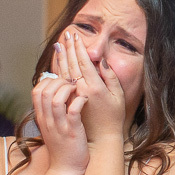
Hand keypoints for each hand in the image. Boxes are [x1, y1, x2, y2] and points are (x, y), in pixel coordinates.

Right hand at [34, 43, 87, 174]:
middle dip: (59, 81)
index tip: (61, 80)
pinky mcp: (72, 132)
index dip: (48, 80)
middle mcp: (48, 120)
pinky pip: (72, 111)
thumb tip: (56, 91)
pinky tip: (85, 99)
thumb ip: (51, 110)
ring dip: (68, 89)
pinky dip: (79, 101)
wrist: (66, 169)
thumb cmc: (63, 146)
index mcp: (42, 117)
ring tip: (78, 89)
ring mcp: (59, 126)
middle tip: (72, 82)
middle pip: (44, 91)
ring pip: (56, 99)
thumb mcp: (52, 126)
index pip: (37, 90)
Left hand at [59, 30, 123, 144]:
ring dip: (61, 58)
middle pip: (71, 64)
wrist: (100, 139)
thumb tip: (101, 60)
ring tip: (58, 45)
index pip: (83, 61)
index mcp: (94, 87)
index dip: (79, 47)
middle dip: (69, 48)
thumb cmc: (113, 117)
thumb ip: (110, 76)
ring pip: (64, 73)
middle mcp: (81, 90)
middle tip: (66, 35)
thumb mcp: (118, 96)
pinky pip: (60, 84)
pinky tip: (56, 64)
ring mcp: (72, 97)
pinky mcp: (67, 103)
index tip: (76, 36)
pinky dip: (58, 72)